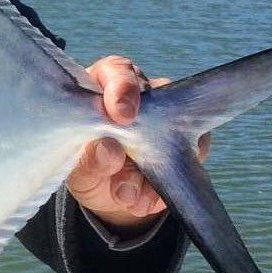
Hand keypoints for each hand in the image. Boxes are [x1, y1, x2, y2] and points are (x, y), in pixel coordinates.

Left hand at [66, 55, 209, 234]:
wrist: (112, 195)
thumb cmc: (87, 167)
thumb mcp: (79, 168)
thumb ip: (88, 159)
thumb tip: (109, 151)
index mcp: (102, 86)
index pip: (116, 71)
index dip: (121, 88)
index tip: (121, 115)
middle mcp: (139, 94)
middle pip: (152, 95)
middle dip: (142, 134)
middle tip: (125, 167)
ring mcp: (168, 116)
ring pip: (174, 128)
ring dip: (152, 167)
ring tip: (127, 196)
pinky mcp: (192, 141)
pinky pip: (193, 155)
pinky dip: (168, 182)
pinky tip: (146, 201)